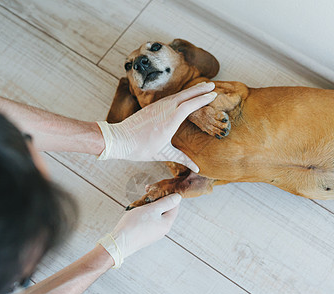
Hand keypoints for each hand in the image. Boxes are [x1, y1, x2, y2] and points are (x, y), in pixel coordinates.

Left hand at [97, 82, 215, 171]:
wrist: (119, 139)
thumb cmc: (141, 148)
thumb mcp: (163, 154)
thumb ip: (182, 159)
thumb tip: (197, 168)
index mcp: (170, 120)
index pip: (190, 105)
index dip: (203, 99)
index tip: (214, 94)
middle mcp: (165, 109)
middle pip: (186, 95)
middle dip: (200, 89)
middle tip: (212, 84)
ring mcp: (158, 106)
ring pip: (178, 94)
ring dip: (191, 90)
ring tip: (202, 87)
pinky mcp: (152, 106)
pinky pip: (170, 97)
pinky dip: (181, 94)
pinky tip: (184, 95)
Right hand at [97, 194, 180, 267]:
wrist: (119, 242)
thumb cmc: (135, 224)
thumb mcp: (152, 209)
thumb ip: (166, 202)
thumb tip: (178, 197)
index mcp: (167, 223)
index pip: (174, 206)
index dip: (168, 194)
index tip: (159, 188)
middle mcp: (162, 229)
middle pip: (164, 210)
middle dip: (157, 199)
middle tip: (147, 191)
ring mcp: (153, 232)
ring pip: (155, 214)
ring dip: (149, 205)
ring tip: (140, 201)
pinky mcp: (145, 234)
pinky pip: (148, 220)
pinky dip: (144, 213)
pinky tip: (136, 210)